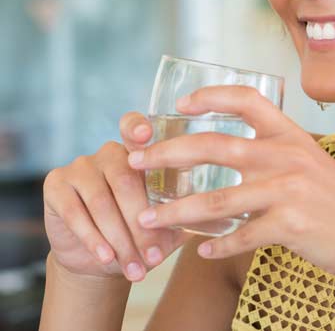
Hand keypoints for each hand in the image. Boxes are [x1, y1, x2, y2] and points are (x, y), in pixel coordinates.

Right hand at [43, 114, 193, 282]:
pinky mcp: (55, 185)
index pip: (134, 128)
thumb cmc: (142, 234)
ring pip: (101, 202)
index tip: (146, 135)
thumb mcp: (168, 225)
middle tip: (154, 256)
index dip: (138, 128)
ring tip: (136, 268)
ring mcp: (80, 166)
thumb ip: (186, 214)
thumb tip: (218, 218)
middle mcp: (109, 153)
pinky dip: (94, 239)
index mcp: (139, 152)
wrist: (101, 259)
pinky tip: (106, 258)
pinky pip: (75, 213)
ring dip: (120, 239)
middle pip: (125, 181)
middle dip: (141, 224)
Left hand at [126, 85, 334, 286]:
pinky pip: (239, 236)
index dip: (211, 97)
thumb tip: (231, 153)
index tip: (181, 106)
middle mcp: (287, 156)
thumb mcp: (311, 163)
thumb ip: (276, 153)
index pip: (247, 100)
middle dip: (166, 153)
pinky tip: (202, 250)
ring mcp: (288, 191)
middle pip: (214, 146)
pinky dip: (217, 245)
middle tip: (136, 161)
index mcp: (291, 136)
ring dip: (175, 211)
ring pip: (217, 200)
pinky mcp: (289, 226)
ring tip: (148, 219)